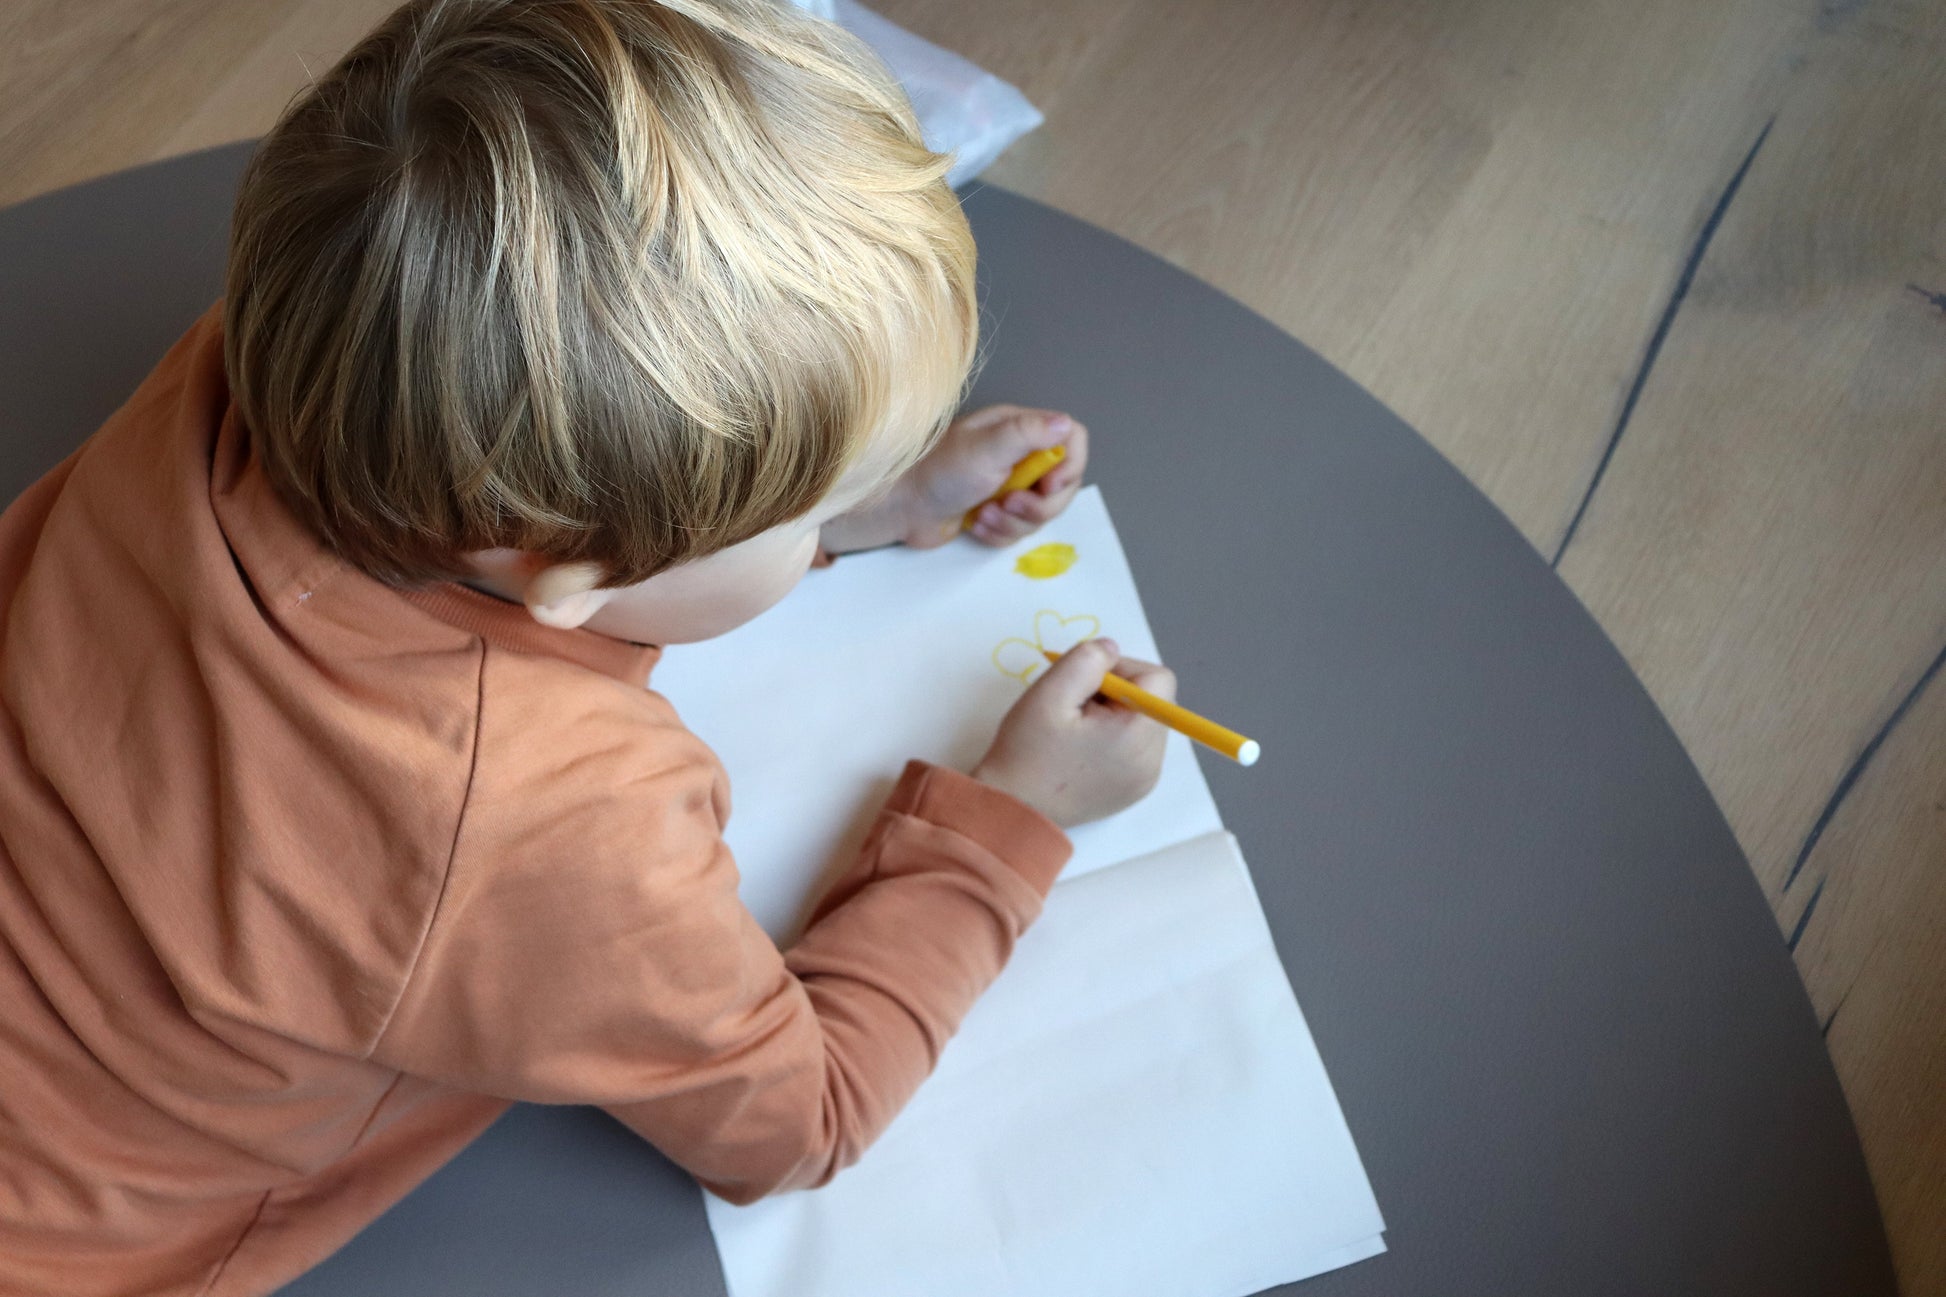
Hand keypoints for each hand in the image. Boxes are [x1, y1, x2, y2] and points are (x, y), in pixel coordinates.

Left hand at [820, 405, 1088, 553]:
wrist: (900, 507)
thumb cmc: (939, 471)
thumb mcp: (987, 447)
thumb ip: (1029, 433)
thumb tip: (1066, 424)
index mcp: (1020, 430)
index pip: (1072, 440)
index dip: (1069, 467)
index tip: (1049, 485)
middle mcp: (1019, 455)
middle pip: (1063, 485)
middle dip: (1038, 505)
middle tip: (1008, 505)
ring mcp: (1008, 485)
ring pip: (1041, 513)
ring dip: (1014, 523)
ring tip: (984, 515)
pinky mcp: (995, 513)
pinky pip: (1019, 531)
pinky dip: (1000, 534)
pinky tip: (976, 525)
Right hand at [971, 639, 1173, 827]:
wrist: (1012, 810)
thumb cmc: (1027, 752)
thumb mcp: (1049, 692)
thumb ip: (1086, 658)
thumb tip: (1111, 649)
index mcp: (1138, 735)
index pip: (1157, 679)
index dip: (1121, 669)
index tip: (1085, 683)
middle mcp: (1153, 761)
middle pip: (1152, 701)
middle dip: (1116, 693)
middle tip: (1075, 708)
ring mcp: (1146, 779)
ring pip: (1143, 722)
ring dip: (1114, 715)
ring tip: (1076, 730)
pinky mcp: (1133, 790)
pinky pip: (1136, 747)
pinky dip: (1114, 738)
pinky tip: (1081, 749)